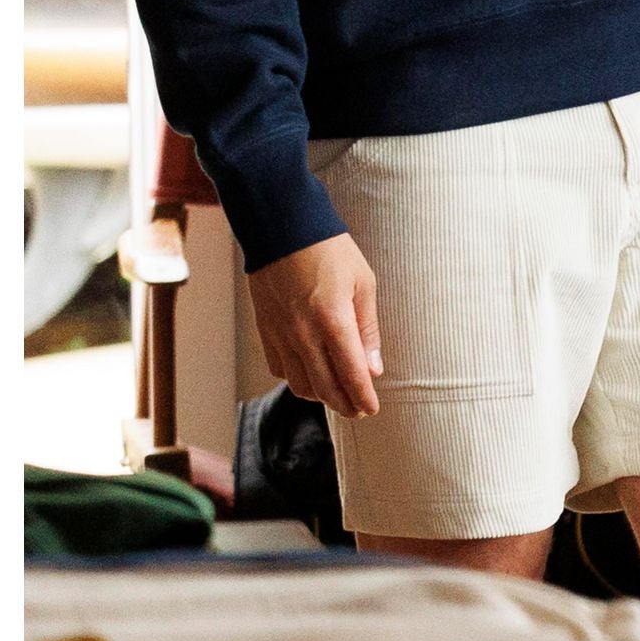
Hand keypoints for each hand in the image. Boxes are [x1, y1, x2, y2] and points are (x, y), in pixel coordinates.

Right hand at [246, 232, 383, 418]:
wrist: (282, 230)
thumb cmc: (329, 251)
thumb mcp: (362, 283)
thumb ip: (367, 329)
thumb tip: (373, 368)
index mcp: (333, 321)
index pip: (351, 374)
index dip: (363, 397)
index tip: (372, 409)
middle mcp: (304, 335)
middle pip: (325, 388)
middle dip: (345, 404)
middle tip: (359, 410)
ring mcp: (281, 336)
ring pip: (300, 385)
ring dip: (321, 395)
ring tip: (337, 394)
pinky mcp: (266, 332)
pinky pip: (280, 370)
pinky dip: (297, 379)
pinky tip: (310, 374)